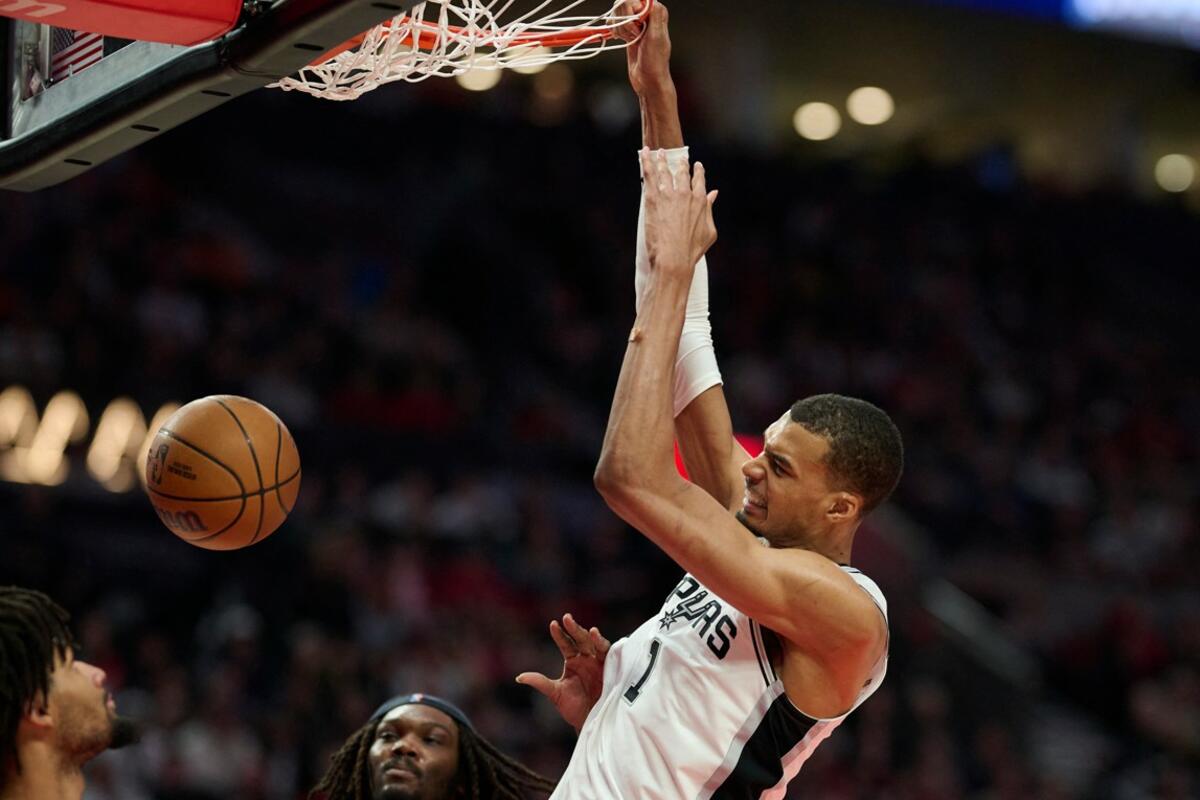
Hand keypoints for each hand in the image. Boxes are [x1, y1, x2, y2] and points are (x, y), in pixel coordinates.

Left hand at [516, 614, 610, 732]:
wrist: (590, 723)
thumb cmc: (574, 708)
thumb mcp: (556, 694)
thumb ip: (541, 682)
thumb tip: (519, 677)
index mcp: (573, 661)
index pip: (565, 643)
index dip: (560, 634)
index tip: (553, 624)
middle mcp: (586, 658)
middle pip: (580, 639)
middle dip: (574, 629)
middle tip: (567, 618)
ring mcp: (599, 663)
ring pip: (595, 644)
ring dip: (592, 637)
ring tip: (590, 631)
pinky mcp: (610, 668)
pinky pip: (608, 654)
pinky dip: (604, 646)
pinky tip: (600, 639)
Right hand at [616, 0, 671, 97]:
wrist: (647, 79)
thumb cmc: (654, 61)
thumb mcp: (656, 37)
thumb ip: (655, 15)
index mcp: (657, 11)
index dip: (630, 11)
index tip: (636, 27)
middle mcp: (647, 13)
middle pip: (623, 3)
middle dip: (624, 21)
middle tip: (634, 35)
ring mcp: (636, 21)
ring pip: (617, 12)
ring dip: (620, 28)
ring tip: (631, 40)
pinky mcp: (627, 29)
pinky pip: (614, 21)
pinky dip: (615, 31)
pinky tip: (624, 40)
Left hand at [641, 148, 716, 275]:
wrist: (673, 258)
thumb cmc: (692, 250)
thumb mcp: (709, 231)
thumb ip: (710, 209)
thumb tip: (713, 194)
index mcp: (700, 200)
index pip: (699, 180)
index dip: (698, 171)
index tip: (696, 165)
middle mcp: (685, 194)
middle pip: (682, 173)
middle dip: (680, 163)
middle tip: (678, 157)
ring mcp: (668, 195)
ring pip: (664, 171)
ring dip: (661, 159)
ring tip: (658, 152)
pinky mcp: (653, 198)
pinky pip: (649, 174)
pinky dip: (646, 162)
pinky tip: (643, 153)